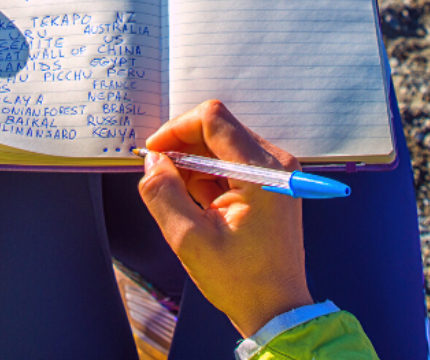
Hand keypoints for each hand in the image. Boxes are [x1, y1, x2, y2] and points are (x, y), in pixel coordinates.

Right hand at [138, 100, 313, 337]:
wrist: (278, 309)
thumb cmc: (241, 281)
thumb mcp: (190, 241)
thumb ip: (164, 195)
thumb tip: (152, 161)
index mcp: (262, 172)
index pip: (213, 120)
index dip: (176, 129)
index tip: (154, 152)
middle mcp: (275, 162)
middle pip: (217, 128)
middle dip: (183, 147)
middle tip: (161, 177)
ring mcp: (276, 170)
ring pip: (222, 142)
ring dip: (195, 163)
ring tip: (185, 200)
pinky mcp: (271, 180)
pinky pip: (231, 159)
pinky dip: (209, 173)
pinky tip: (201, 203)